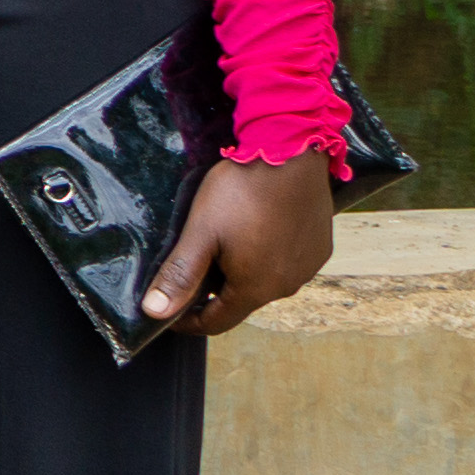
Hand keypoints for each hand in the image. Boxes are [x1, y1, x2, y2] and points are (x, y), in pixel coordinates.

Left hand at [145, 155, 336, 339]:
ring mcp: (308, 266)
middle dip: (213, 291)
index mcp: (256, 288)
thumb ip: (180, 274)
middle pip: (240, 301)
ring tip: (221, 243)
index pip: (217, 322)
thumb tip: (155, 313)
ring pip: (265, 281)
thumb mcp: (201, 232)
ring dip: (241, 272)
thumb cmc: (242, 192)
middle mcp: (288, 285)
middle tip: (191, 266)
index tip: (169, 311)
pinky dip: (266, 256)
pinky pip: (286, 261)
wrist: (290, 152)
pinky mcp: (320, 246)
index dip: (189, 321)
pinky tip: (254, 230)